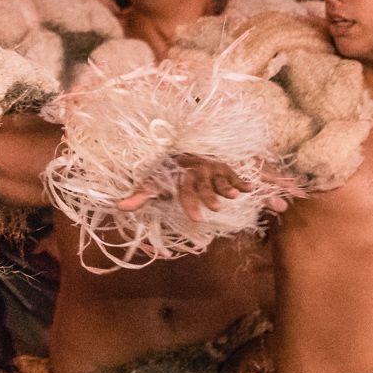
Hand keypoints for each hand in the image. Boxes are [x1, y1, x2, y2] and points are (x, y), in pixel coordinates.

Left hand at [117, 155, 253, 221]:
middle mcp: (197, 171)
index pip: (185, 192)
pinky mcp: (225, 168)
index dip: (190, 205)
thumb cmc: (167, 174)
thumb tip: (119, 206)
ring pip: (222, 178)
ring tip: (236, 195)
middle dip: (210, 196)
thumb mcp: (154, 184)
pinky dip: (245, 181)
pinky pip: (237, 174)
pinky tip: (252, 188)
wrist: (182, 152)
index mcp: (180, 177)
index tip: (196, 219)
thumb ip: (141, 196)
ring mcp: (212, 169)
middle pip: (205, 185)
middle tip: (216, 208)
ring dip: (230, 186)